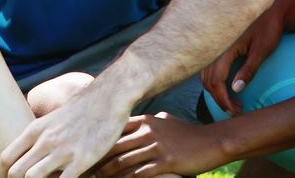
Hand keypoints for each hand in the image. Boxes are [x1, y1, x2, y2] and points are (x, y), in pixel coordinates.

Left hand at [0, 82, 131, 177]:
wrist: (109, 96)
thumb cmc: (84, 108)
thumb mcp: (54, 118)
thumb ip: (40, 135)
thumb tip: (31, 151)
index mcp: (36, 129)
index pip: (6, 157)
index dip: (0, 174)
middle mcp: (45, 140)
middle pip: (15, 172)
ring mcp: (63, 151)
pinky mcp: (81, 160)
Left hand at [94, 113, 225, 177]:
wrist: (212, 142)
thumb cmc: (188, 133)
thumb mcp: (166, 121)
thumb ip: (148, 122)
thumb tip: (134, 124)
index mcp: (145, 121)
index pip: (112, 129)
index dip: (96, 141)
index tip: (83, 151)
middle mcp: (147, 131)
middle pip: (112, 146)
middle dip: (95, 160)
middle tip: (82, 170)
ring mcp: (156, 146)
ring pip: (122, 162)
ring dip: (106, 174)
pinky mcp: (165, 162)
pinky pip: (139, 174)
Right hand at [201, 0, 286, 114]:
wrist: (272, 8)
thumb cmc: (269, 28)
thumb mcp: (262, 50)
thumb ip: (249, 70)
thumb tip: (235, 90)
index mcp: (225, 47)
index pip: (216, 80)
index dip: (223, 99)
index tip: (235, 111)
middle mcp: (216, 46)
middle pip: (207, 80)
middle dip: (220, 99)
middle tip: (236, 111)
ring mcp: (215, 45)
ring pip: (206, 75)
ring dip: (217, 91)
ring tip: (234, 103)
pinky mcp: (218, 45)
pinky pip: (209, 68)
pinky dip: (215, 81)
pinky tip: (228, 87)